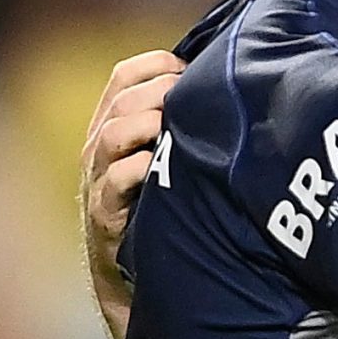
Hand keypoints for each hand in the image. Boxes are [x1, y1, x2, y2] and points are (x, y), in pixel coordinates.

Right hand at [82, 50, 181, 334]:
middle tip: (198, 100)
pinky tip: (166, 167)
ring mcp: (99, 179)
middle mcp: (100, 146)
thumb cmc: (164, 204)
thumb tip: (238, 86)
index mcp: (114, 123)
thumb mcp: (169, 157)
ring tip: (179, 128)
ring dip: (150, 124)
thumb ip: (187, 123)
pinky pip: (118, 180)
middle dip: (163, 91)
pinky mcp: (106, 213)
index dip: (157, 65)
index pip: (123, 75)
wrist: (136, 273)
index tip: (193, 70)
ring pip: (113, 134)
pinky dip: (141, 168)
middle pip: (124, 100)